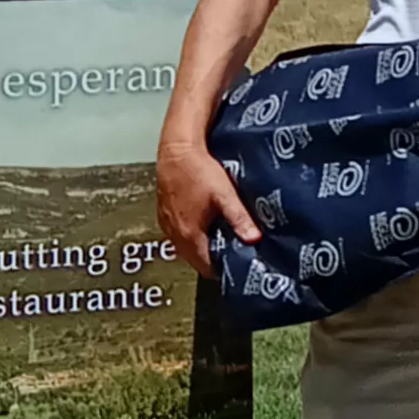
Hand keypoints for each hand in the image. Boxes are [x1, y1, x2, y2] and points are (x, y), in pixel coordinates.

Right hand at [155, 126, 255, 278]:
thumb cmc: (198, 169)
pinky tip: (204, 224)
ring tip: (221, 238)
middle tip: (232, 252)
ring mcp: (168, 225)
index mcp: (190, 234)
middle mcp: (175, 234)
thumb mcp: (224, 194)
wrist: (176, 149)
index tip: (236, 265)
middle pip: (195, 260)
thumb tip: (254, 239)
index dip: (222, 269)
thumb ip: (239, 218)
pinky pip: (178, 234)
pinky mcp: (164, 214)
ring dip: (201, 248)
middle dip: (213, 260)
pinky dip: (191, 235)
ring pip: (186, 248)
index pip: (206, 267)